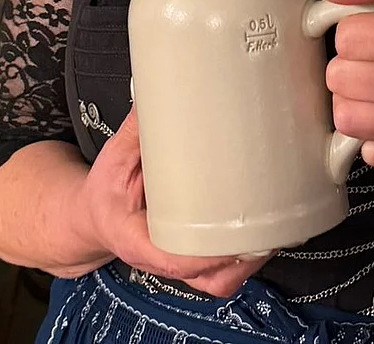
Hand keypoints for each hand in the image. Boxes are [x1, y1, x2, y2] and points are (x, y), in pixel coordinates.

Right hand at [75, 110, 268, 296]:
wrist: (98, 217)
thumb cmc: (107, 192)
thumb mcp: (114, 156)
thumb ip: (136, 128)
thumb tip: (154, 93)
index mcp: (135, 238)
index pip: (172, 259)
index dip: (205, 255)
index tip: (230, 237)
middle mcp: (160, 259)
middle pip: (208, 277)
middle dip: (242, 255)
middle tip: (268, 224)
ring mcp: (179, 265)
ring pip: (220, 280)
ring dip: (250, 259)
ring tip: (276, 227)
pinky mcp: (193, 261)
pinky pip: (223, 272)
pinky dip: (247, 258)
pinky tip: (266, 233)